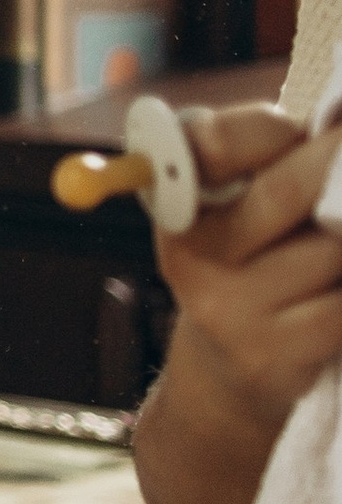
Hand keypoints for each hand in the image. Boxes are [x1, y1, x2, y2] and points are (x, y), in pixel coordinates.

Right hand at [133, 105, 341, 503]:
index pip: (213, 143)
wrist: (228, 387)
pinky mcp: (271, 355)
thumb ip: (262, 156)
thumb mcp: (234, 209)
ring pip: (333, 248)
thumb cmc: (252, 271)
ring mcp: (228, 310)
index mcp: (177, 205)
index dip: (272, 129)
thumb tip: (340, 117)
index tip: (321, 123)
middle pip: (289, 189)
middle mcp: (191, 256)